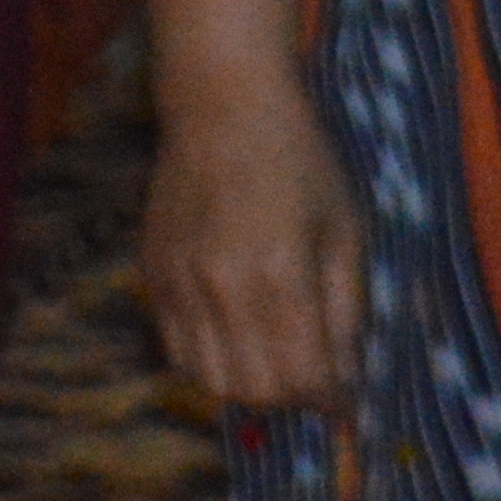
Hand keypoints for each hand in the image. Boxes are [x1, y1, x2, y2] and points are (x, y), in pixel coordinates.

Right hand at [146, 58, 367, 413]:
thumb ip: (347, 310)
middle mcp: (221, 285)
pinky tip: (233, 328)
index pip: (303, 380)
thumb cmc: (299, 158)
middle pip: (255, 392)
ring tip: (270, 354)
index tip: (345, 393)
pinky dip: (208, 358)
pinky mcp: (151, 271)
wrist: (221, 101)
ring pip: (208, 380)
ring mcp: (178, 280)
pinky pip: (176, 347)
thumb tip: (348, 377)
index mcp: (280, 273)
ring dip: (246, 383)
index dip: (332, 399)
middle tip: (311, 371)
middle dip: (292, 397)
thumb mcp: (345, 229)